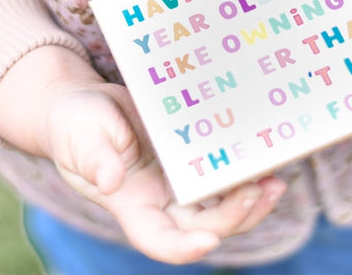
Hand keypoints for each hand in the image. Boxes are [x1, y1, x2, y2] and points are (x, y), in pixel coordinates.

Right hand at [0, 47, 285, 263]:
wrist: (83, 104)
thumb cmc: (75, 124)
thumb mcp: (80, 136)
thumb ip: (93, 158)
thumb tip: (110, 181)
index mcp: (132, 206)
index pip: (160, 240)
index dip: (185, 247)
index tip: (209, 239)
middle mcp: (161, 202)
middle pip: (205, 226)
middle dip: (235, 216)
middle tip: (260, 189)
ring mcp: (178, 184)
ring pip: (222, 206)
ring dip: (251, 201)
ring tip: (276, 181)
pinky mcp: (191, 159)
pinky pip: (223, 175)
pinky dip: (246, 172)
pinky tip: (267, 157)